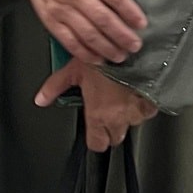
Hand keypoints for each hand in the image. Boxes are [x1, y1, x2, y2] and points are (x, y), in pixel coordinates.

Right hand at [11, 0, 146, 63]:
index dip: (129, 11)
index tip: (142, 24)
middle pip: (102, 18)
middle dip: (121, 35)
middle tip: (135, 46)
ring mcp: (62, 9)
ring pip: (87, 33)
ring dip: (106, 47)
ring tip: (120, 56)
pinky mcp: (51, 22)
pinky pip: (69, 41)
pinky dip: (85, 53)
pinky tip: (98, 59)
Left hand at [35, 58, 157, 150]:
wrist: (132, 47)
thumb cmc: (104, 58)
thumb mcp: (74, 69)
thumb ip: (56, 86)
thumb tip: (40, 99)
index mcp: (98, 114)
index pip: (97, 145)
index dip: (95, 138)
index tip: (94, 130)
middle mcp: (118, 118)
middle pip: (115, 138)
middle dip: (111, 128)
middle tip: (107, 110)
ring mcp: (136, 111)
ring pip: (132, 123)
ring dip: (128, 115)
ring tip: (122, 96)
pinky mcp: (152, 102)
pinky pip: (148, 110)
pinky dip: (143, 104)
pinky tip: (137, 91)